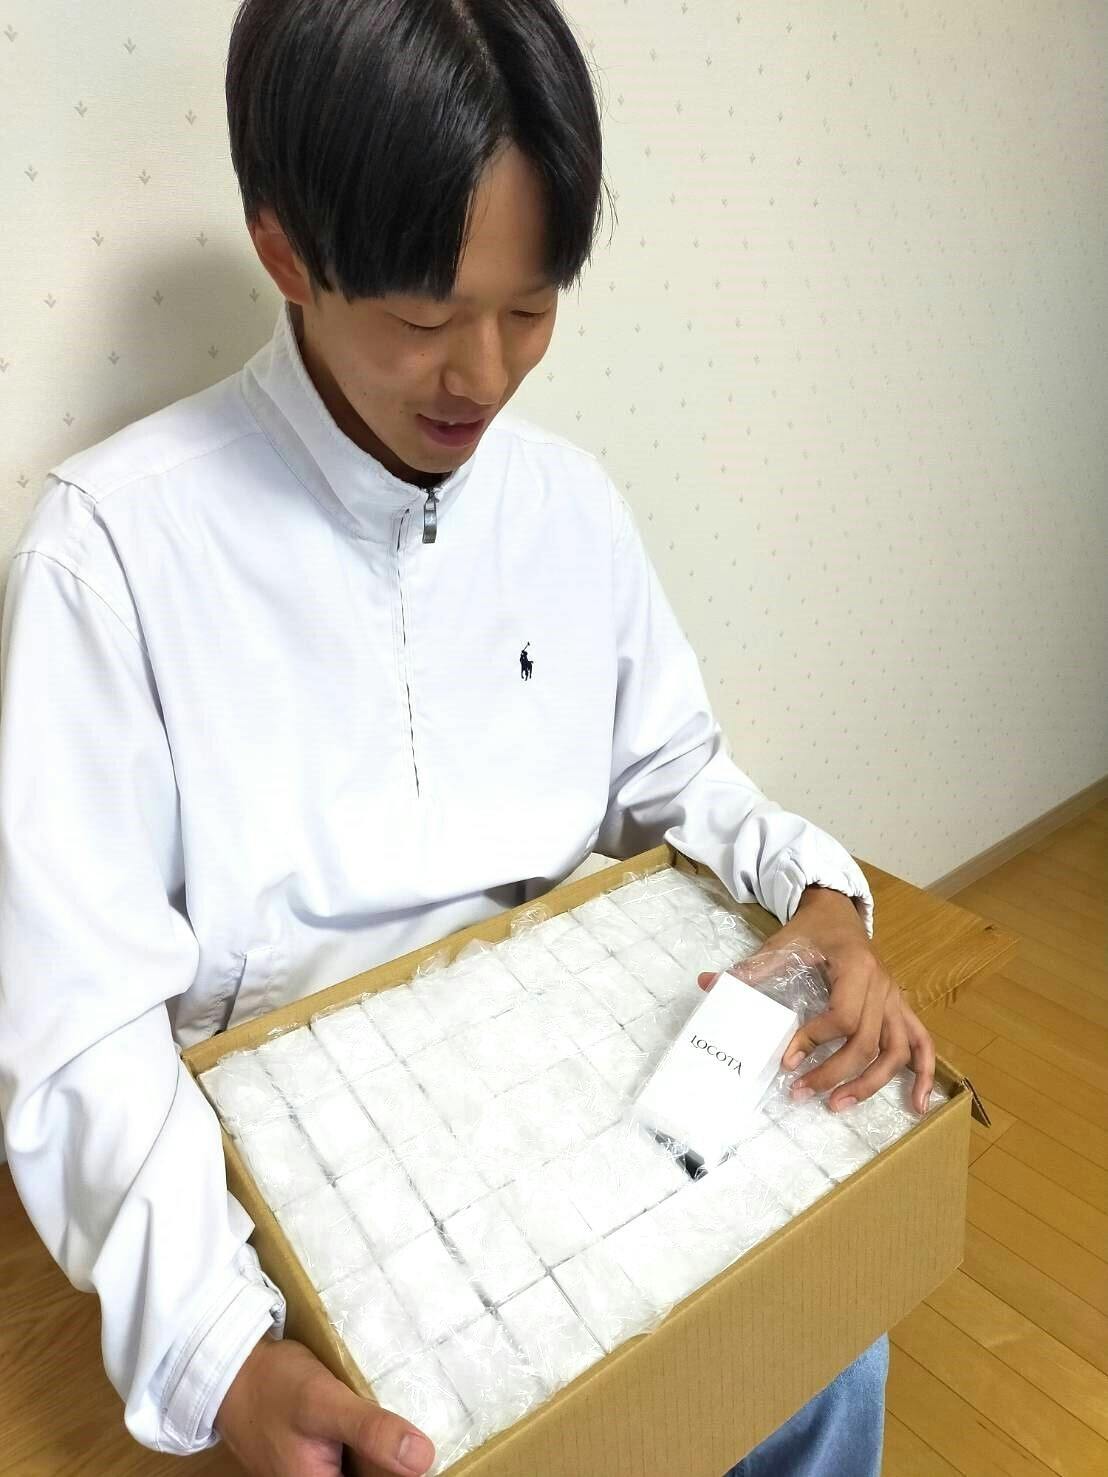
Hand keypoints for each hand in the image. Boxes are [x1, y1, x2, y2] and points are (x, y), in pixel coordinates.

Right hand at [215, 1335, 434, 1476]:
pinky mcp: (320, 1458)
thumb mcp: (325, 1403)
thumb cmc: (275, 1386)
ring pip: (366, 1470)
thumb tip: (424, 1458)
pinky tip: (388, 1422)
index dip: (403, 1475)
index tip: (427, 1457)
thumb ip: (371, 1431)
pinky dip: (372, 1445)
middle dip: (396, 1463)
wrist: (234, 1368)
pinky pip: (355, 1460)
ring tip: (412, 1431)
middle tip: (422, 1438)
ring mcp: (317, 1473)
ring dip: (385, 1455)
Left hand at [698, 887, 935, 1114]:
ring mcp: (895, 998)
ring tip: (839, 1106)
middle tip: (800, 1093)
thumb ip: (749, 969)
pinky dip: (924, 1074)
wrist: (837, 911)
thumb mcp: (781, 945)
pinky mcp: (899, 1007)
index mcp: (855, 966)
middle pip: (867, 1041)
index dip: (814, 1041)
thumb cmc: (810, 931)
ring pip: (897, 1050)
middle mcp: (882, 985)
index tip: (786, 1058)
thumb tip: (708, 985)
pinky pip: (922, 1043)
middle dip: (834, 1073)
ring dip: (871, 1084)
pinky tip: (918, 1103)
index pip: (842, 1016)